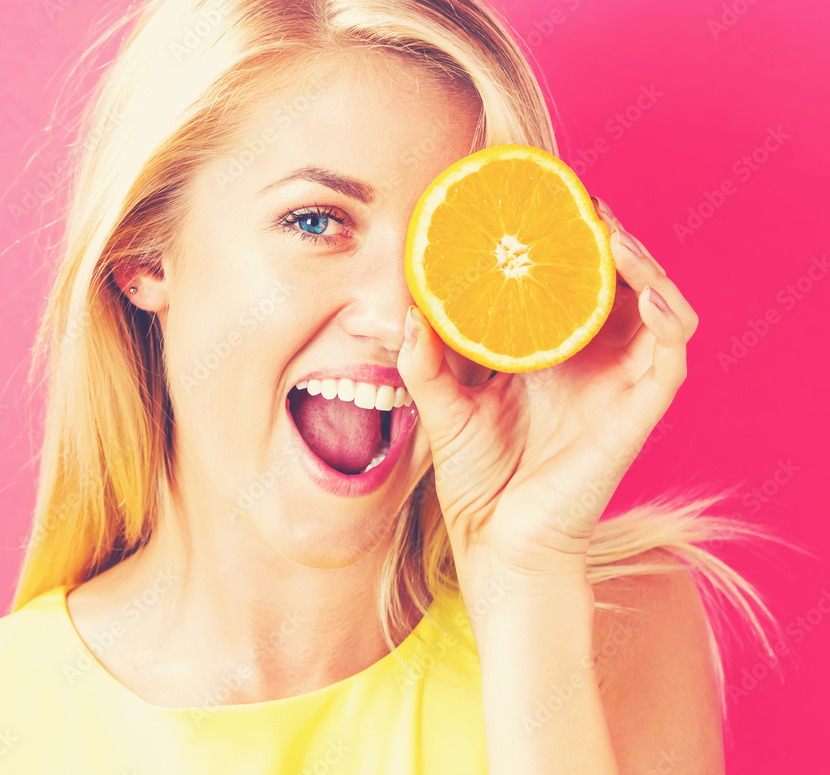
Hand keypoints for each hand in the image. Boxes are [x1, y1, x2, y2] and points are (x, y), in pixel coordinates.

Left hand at [396, 198, 698, 606]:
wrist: (498, 544)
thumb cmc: (478, 480)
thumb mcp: (444, 409)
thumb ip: (426, 361)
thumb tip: (409, 308)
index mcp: (549, 355)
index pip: (570, 283)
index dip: (565, 241)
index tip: (540, 201)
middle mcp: (591, 361)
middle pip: (616, 282)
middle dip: (604, 237)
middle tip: (577, 201)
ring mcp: (619, 383)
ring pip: (655, 304)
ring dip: (642, 263)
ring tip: (610, 234)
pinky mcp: (638, 411)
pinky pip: (672, 354)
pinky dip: (668, 315)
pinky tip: (644, 289)